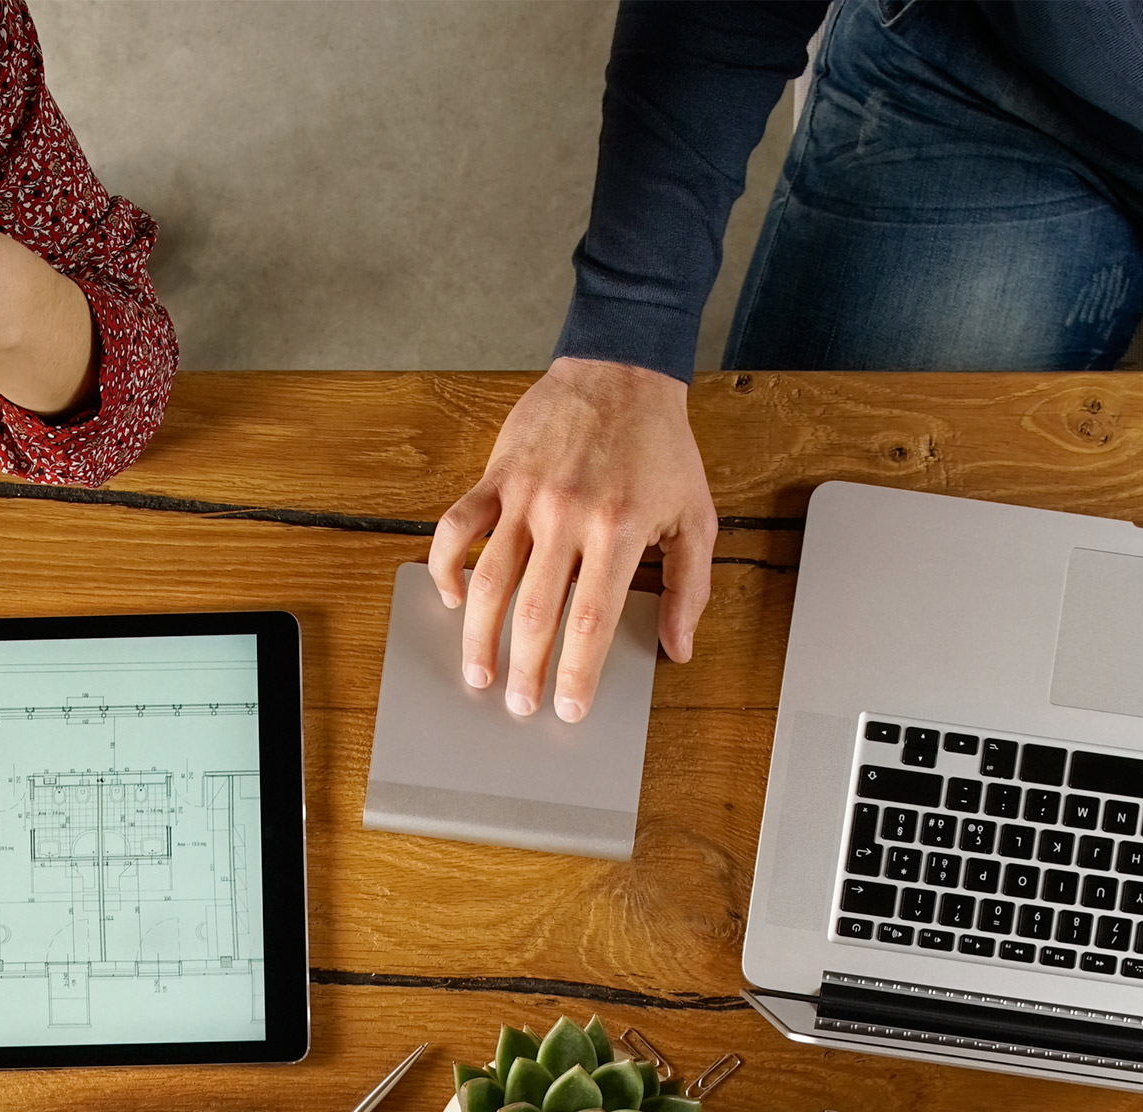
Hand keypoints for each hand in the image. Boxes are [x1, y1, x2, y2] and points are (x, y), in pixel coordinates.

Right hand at [430, 358, 715, 722]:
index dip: (576, 674)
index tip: (569, 709)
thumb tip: (678, 647)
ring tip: (478, 672)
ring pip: (488, 579)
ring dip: (478, 634)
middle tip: (520, 705)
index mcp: (618, 531)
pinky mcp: (498, 475)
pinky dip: (447, 566)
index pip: (589, 621)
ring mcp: (526, 495)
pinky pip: (458, 527)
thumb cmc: (661, 447)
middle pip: (534, 612)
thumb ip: (688, 587)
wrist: (622, 372)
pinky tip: (453, 597)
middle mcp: (567, 515)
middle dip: (524, 669)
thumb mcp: (696, 516)